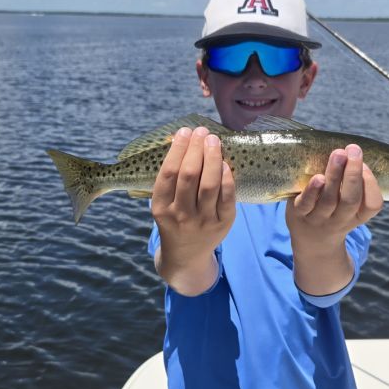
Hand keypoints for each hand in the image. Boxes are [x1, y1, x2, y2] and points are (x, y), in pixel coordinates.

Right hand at [152, 126, 235, 293]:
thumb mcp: (162, 204)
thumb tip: (183, 140)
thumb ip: (171, 178)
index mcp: (161, 207)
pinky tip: (225, 163)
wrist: (185, 256)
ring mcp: (203, 221)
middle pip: (189, 176)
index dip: (177, 149)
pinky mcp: (222, 224)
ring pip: (209, 185)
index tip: (184, 132)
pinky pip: (227, 198)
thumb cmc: (174, 221)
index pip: (169, 173)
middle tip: (201, 132)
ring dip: (212, 158)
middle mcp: (180, 215)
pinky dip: (227, 178)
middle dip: (196, 149)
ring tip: (213, 141)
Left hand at [286, 145, 382, 295]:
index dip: (371, 184)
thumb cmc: (334, 214)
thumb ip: (353, 185)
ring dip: (335, 175)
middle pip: (350, 200)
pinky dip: (312, 191)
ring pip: (329, 200)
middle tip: (354, 150)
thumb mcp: (349, 208)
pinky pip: (306, 204)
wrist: (311, 242)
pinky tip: (318, 177)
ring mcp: (318, 219)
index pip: (372, 205)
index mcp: (357, 216)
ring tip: (338, 154)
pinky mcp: (298, 215)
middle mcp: (339, 220)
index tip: (364, 164)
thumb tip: (352, 152)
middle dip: (353, 174)